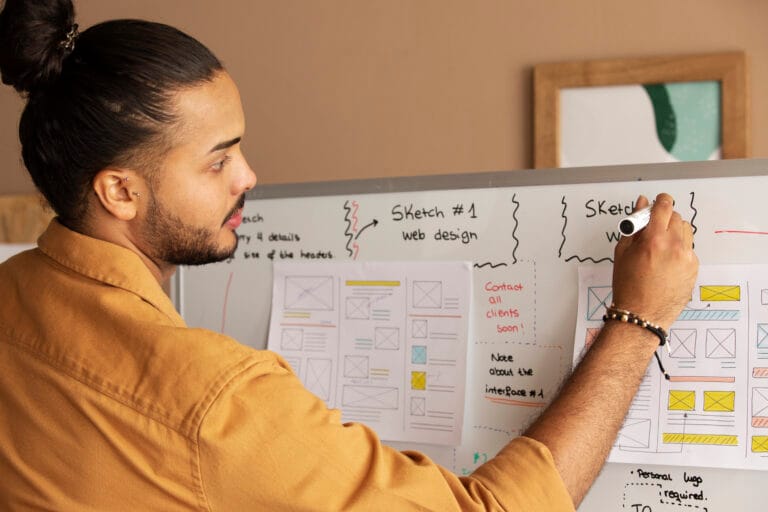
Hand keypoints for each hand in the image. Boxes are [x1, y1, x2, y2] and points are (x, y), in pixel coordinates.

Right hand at [611, 193, 698, 329]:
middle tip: (653, 228)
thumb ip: (634, 225)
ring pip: (686, 231)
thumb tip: (641, 205)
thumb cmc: (629, 285)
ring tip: (660, 246)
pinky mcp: (694, 267)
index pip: (664, 207)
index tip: (659, 201)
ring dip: (674, 232)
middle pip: (676, 217)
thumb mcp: (623, 252)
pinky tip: (666, 261)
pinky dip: (679, 249)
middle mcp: (674, 246)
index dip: (661, 200)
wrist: (642, 313)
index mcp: (654, 239)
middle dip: (665, 218)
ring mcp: (687, 257)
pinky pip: (689, 248)